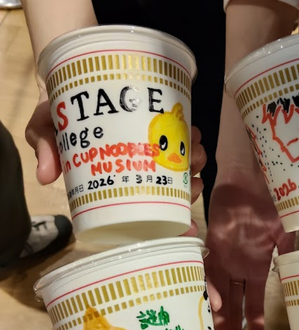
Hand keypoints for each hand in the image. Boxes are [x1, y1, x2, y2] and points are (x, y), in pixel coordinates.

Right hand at [25, 91, 205, 234]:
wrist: (68, 81)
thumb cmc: (60, 113)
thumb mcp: (45, 129)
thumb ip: (45, 148)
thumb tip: (44, 177)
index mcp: (119, 180)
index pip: (148, 207)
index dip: (171, 215)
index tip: (186, 218)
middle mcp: (138, 167)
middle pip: (173, 187)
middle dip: (190, 187)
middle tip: (191, 180)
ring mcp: (150, 145)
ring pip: (182, 162)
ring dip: (195, 161)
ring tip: (193, 153)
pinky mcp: (157, 122)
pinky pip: (181, 134)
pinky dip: (191, 137)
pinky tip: (193, 134)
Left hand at [205, 166, 294, 329]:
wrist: (251, 179)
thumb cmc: (271, 202)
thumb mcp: (285, 230)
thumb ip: (288, 251)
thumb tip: (296, 270)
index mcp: (258, 268)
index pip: (256, 305)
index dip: (256, 328)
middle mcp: (240, 269)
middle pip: (236, 307)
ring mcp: (225, 260)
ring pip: (221, 296)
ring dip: (221, 320)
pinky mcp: (211, 248)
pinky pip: (208, 273)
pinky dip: (208, 290)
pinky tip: (211, 310)